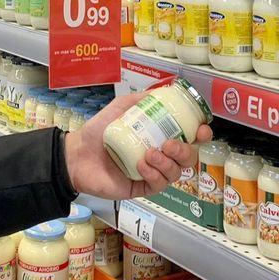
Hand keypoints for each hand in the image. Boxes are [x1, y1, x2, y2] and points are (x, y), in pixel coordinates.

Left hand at [63, 91, 212, 199]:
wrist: (77, 153)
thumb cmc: (99, 131)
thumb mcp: (120, 108)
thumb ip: (140, 99)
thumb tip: (162, 91)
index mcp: (160, 136)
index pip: (190, 137)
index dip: (201, 135)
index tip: (201, 130)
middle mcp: (161, 155)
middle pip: (188, 158)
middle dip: (185, 151)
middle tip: (169, 144)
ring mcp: (153, 173)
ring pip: (176, 172)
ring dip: (168, 163)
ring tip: (151, 153)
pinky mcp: (142, 188)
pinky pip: (158, 184)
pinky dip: (154, 173)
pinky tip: (141, 165)